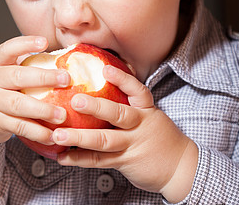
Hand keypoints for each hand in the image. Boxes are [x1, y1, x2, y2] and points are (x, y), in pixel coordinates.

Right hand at [0, 36, 69, 150]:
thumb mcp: (3, 74)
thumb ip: (24, 67)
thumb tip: (63, 60)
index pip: (7, 49)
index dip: (25, 43)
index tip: (44, 41)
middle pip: (17, 76)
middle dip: (44, 77)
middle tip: (66, 79)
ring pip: (18, 105)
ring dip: (43, 110)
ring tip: (62, 115)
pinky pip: (19, 127)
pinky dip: (37, 132)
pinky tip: (52, 135)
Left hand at [52, 65, 197, 202]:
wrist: (181, 167)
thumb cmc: (159, 135)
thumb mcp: (150, 114)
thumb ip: (131, 102)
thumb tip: (104, 77)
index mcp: (146, 110)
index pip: (137, 91)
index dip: (122, 79)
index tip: (106, 70)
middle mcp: (140, 125)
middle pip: (118, 115)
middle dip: (96, 108)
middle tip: (76, 101)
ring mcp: (132, 145)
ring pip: (104, 140)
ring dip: (79, 137)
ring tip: (58, 134)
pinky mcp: (125, 162)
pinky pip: (100, 160)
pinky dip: (80, 159)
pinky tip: (63, 157)